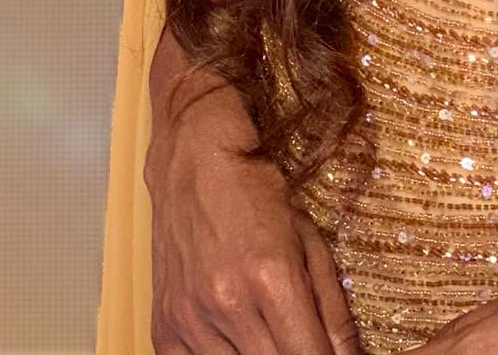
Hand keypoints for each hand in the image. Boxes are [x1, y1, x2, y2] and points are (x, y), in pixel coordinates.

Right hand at [145, 31, 360, 354]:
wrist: (193, 160)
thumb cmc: (256, 191)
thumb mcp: (310, 240)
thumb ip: (333, 308)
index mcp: (272, 277)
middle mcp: (228, 302)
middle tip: (303, 339)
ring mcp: (190, 319)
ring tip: (272, 334)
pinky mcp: (163, 327)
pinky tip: (235, 337)